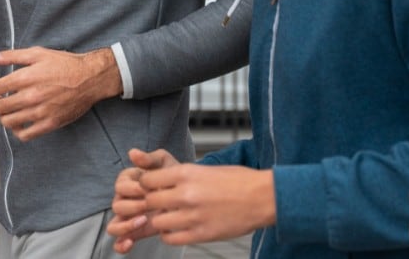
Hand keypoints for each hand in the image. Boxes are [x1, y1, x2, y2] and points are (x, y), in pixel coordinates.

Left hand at [0, 46, 122, 141]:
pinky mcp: (50, 123)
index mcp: (25, 78)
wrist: (90, 78)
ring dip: (4, 116)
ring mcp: (40, 112)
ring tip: (8, 109)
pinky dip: (18, 131)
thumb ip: (12, 56)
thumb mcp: (38, 54)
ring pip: (8, 122)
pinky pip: (25, 135)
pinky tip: (20, 122)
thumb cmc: (65, 64)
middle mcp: (30, 97)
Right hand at [108, 148, 178, 252]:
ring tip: (143, 220)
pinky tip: (129, 244)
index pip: (120, 185)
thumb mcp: (164, 163)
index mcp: (128, 181)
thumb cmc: (173, 175)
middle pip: (117, 206)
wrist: (188, 193)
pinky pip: (119, 241)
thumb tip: (132, 153)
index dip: (133, 189)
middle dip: (133, 206)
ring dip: (126, 225)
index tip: (147, 189)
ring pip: (114, 225)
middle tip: (149, 205)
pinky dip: (121, 244)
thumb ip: (149, 158)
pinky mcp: (133, 232)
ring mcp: (127, 217)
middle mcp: (124, 199)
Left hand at [135, 159, 274, 245]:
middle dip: (151, 203)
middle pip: (149, 201)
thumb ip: (183, 176)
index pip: (148, 180)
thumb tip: (162, 181)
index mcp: (187, 173)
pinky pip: (171, 238)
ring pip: (157, 222)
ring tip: (169, 217)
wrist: (262, 197)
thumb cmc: (238, 181)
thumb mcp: (206, 169)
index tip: (151, 188)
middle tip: (159, 204)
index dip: (147, 185)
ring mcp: (193, 216)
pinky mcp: (201, 234)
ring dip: (160, 220)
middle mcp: (186, 194)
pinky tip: (177, 229)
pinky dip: (169, 235)